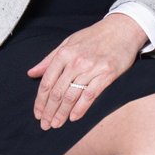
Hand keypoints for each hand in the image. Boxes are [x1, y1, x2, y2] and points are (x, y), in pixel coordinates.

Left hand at [28, 13, 146, 128]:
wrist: (123, 29)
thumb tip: (31, 73)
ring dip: (62, 113)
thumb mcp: (68, 43)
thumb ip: (49, 59)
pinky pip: (90, 95)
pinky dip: (80, 109)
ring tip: (56, 124)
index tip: (38, 114)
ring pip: (71, 96)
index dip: (40, 101)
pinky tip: (73, 117)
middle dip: (49, 111)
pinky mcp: (107, 74)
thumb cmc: (94, 36)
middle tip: (45, 125)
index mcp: (64, 54)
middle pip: (57, 92)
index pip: (47, 82)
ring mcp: (92, 68)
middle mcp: (76, 62)